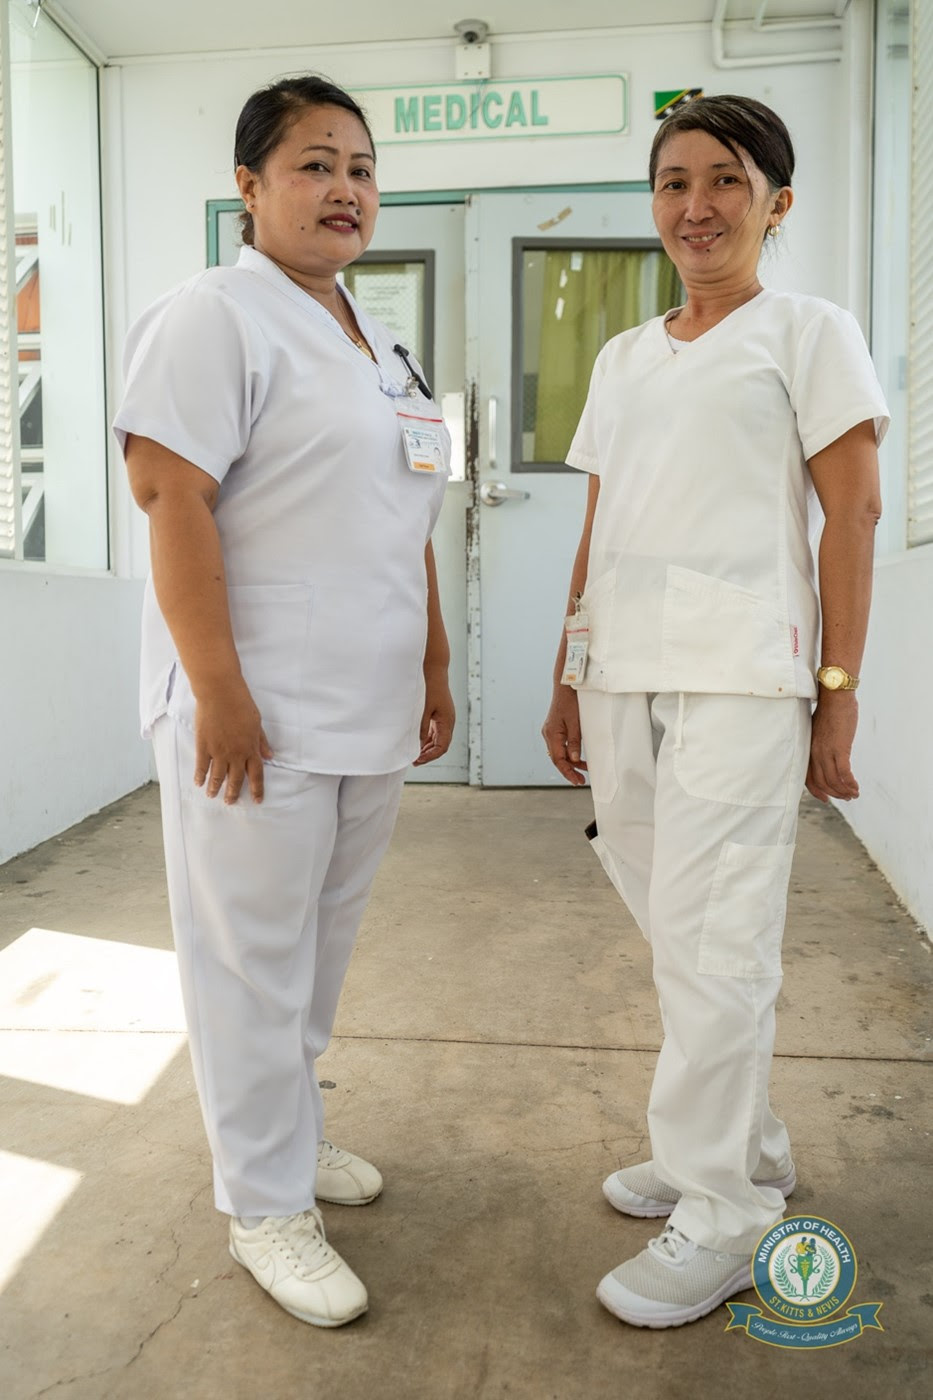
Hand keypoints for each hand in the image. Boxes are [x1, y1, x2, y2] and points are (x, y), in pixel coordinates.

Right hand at [193, 677, 272, 803]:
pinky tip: (199, 783)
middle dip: (233, 793)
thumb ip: (261, 741)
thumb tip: (269, 756)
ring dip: (215, 788)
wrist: (220, 693)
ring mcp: (219, 751)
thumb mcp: (257, 722)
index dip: (257, 789)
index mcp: (251, 748)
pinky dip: (200, 776)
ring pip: (218, 776)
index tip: (257, 800)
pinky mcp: (204, 746)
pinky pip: (202, 766)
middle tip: (230, 802)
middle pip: (236, 779)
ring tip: (212, 796)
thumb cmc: (241, 704)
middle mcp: (236, 754)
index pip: (256, 774)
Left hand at [413, 668, 454, 765]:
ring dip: (427, 748)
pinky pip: (435, 732)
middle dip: (428, 755)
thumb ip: (421, 727)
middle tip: (414, 761)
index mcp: (447, 722)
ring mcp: (444, 719)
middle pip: (441, 746)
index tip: (418, 760)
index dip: (430, 756)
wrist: (434, 671)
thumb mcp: (423, 709)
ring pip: (438, 740)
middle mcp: (448, 722)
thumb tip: (417, 744)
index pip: (442, 747)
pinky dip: (427, 739)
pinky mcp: (440, 715)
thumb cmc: (430, 687)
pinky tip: (417, 743)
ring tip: (414, 754)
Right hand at [541, 686, 587, 785]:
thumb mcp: (575, 723)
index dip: (567, 772)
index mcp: (551, 734)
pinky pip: (560, 746)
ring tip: (583, 771)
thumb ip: (574, 742)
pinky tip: (577, 758)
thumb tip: (573, 760)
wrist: (565, 686)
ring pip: (559, 753)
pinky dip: (568, 754)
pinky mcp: (555, 729)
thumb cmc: (571, 702)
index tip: (576, 781)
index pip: (558, 760)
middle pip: (557, 759)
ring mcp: (550, 732)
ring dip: (570, 763)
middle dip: (569, 771)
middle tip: (580, 781)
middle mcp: (548, 734)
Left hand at [806, 694, 858, 802]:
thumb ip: (821, 742)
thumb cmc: (829, 710)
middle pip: (821, 782)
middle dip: (834, 793)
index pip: (809, 777)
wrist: (835, 696)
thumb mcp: (820, 729)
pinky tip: (856, 788)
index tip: (826, 798)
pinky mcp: (840, 749)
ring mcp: (826, 752)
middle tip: (846, 797)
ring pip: (833, 781)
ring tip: (853, 794)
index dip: (817, 790)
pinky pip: (844, 774)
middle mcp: (815, 753)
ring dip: (844, 791)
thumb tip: (828, 749)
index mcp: (809, 749)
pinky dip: (850, 784)